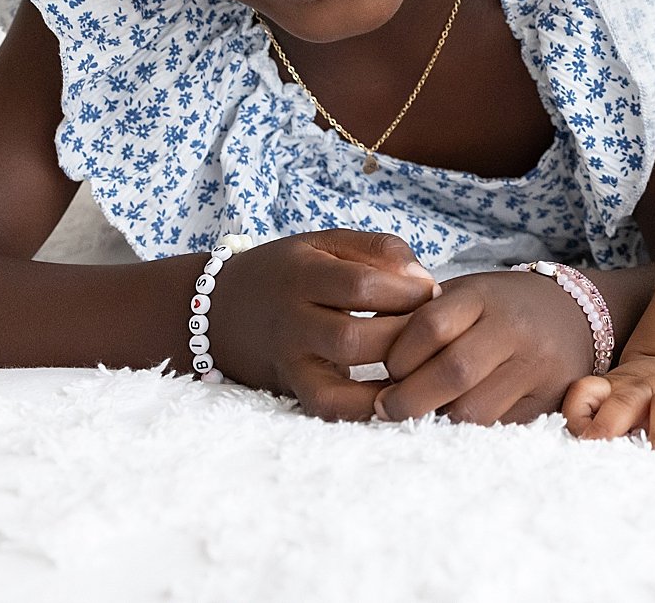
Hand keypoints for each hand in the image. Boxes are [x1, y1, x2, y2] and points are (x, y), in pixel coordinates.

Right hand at [206, 230, 440, 418]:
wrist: (218, 310)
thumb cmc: (288, 272)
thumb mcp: (326, 242)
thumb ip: (378, 250)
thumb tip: (425, 280)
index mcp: (302, 275)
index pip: (359, 285)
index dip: (405, 291)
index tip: (433, 292)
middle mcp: (290, 323)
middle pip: (350, 340)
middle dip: (402, 338)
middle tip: (435, 333)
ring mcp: (288, 364)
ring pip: (335, 392)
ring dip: (387, 387)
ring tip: (422, 371)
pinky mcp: (290, 391)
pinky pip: (327, 411)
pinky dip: (363, 411)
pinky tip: (398, 396)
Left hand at [370, 268, 598, 424]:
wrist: (577, 314)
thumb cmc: (501, 306)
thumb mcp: (466, 293)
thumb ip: (423, 315)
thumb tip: (366, 350)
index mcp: (485, 296)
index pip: (430, 326)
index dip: (398, 355)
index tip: (385, 370)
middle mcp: (515, 328)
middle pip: (453, 372)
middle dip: (408, 398)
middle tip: (385, 408)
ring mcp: (536, 366)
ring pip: (474, 410)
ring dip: (436, 419)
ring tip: (419, 415)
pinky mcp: (548, 400)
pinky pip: (498, 427)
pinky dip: (467, 430)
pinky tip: (453, 420)